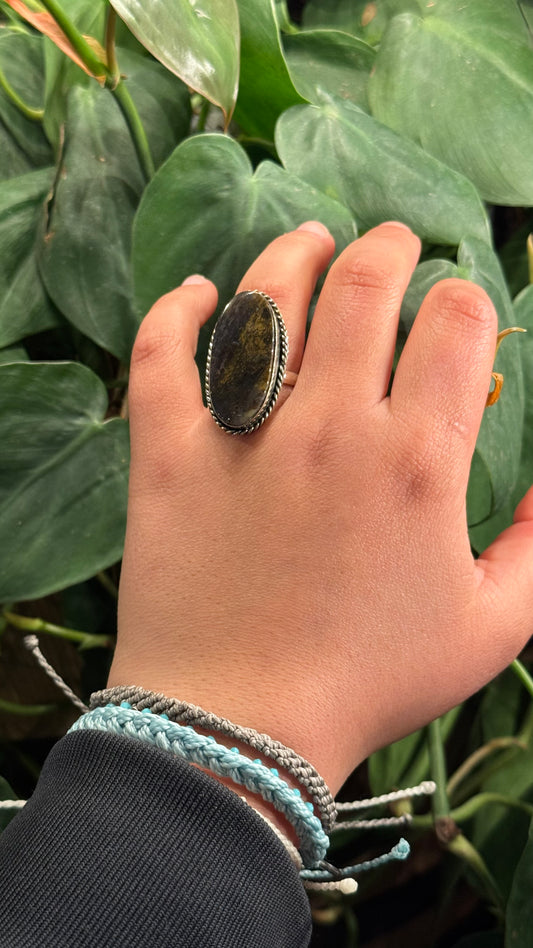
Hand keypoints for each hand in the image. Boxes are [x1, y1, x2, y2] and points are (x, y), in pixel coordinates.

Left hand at [109, 221, 532, 800]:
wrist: (241, 728)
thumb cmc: (370, 681)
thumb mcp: (491, 628)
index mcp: (415, 461)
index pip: (455, 323)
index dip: (465, 299)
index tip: (457, 312)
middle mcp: (331, 429)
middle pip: (365, 285)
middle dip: (390, 247)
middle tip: (394, 243)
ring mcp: (242, 435)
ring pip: (265, 300)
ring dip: (295, 253)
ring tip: (310, 239)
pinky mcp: (169, 454)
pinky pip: (161, 355)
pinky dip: (175, 312)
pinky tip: (195, 294)